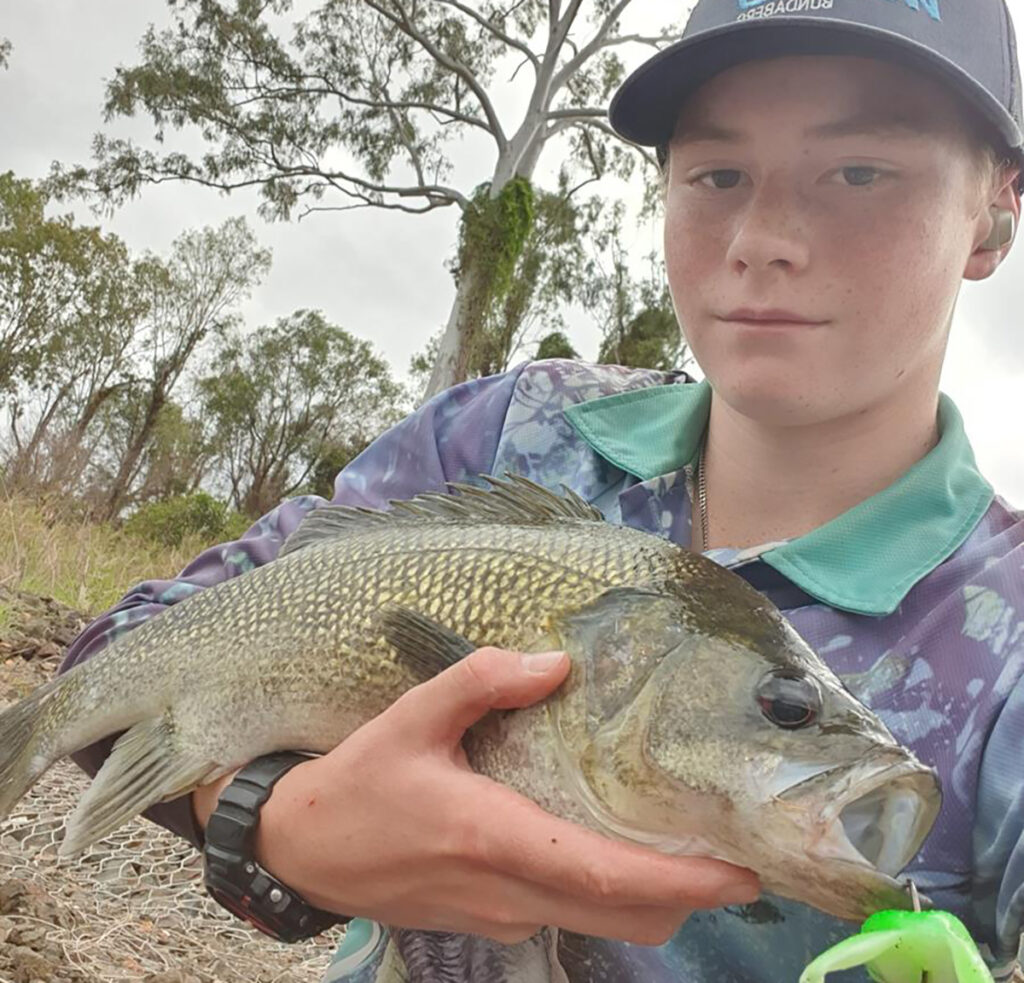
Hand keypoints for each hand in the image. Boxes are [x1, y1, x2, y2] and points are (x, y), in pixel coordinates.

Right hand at [196, 648, 759, 945]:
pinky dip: (608, 894)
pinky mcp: (491, 923)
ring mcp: (501, 918)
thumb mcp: (412, 717)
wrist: (305, 852)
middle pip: (624, 916)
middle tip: (731, 848)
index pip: (606, 876)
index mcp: (493, 838)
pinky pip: (568, 915)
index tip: (742, 871)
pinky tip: (610, 845)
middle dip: (688, 895)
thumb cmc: (359, 781)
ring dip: (653, 896)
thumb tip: (557, 663)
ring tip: (685, 842)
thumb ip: (482, 681)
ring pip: (600, 923)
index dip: (682, 881)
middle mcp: (508, 891)